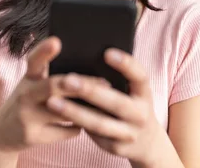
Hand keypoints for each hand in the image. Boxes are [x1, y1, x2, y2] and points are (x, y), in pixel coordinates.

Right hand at [0, 37, 110, 152]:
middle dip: (80, 84)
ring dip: (86, 108)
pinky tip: (84, 124)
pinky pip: (66, 131)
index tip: (56, 41)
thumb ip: (52, 75)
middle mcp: (24, 95)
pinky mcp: (32, 136)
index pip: (34, 61)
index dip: (44, 50)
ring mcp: (27, 117)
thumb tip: (88, 66)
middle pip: (53, 86)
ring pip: (63, 111)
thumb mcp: (32, 84)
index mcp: (28, 78)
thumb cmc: (28, 102)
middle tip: (105, 83)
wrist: (2, 133)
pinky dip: (78, 127)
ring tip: (105, 102)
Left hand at [44, 48, 164, 166]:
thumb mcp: (132, 91)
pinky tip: (59, 116)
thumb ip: (117, 78)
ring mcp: (130, 133)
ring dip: (75, 112)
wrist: (146, 141)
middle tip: (67, 80)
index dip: (126, 64)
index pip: (139, 76)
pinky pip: (94, 135)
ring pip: (100, 123)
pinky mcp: (116, 147)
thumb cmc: (130, 105)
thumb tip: (85, 58)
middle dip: (90, 91)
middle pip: (116, 102)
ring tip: (52, 101)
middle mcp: (141, 114)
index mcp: (145, 93)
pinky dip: (76, 124)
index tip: (106, 53)